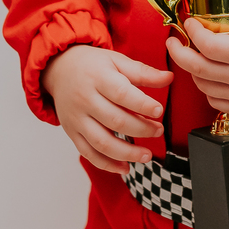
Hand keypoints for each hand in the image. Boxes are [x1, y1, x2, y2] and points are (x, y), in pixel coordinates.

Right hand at [41, 46, 171, 177]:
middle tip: (158, 131)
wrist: (59, 70)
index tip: (159, 111)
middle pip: (114, 120)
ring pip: (101, 142)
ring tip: (147, 155)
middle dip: (140, 129)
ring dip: (127, 153)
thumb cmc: (92, 66)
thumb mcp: (116, 61)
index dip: (142, 104)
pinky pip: (88, 153)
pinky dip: (107, 164)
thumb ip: (142, 72)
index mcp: (98, 78)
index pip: (121, 94)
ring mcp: (77, 118)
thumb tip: (169, 78)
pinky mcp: (72, 133)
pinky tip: (125, 168)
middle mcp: (85, 99)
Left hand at [166, 0, 228, 115]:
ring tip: (190, 54)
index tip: (189, 22)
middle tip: (172, 41)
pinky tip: (206, 74)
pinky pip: (214, 100)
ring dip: (191, 70)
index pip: (208, 46)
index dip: (193, 33)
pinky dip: (205, 88)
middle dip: (178, 54)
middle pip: (197, 69)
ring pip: (203, 85)